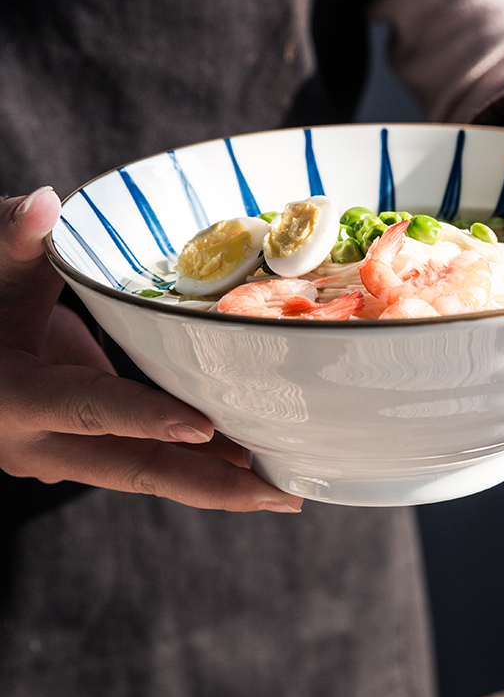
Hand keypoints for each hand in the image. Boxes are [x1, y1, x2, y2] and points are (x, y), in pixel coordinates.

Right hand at [0, 188, 302, 511]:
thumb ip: (15, 236)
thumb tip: (45, 202)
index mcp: (15, 397)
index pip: (88, 408)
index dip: (145, 417)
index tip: (205, 427)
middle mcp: (38, 441)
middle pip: (135, 467)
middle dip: (211, 485)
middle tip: (281, 493)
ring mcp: (62, 454)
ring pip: (147, 472)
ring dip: (216, 482)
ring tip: (283, 487)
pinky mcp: (83, 451)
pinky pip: (144, 460)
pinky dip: (197, 463)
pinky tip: (249, 464)